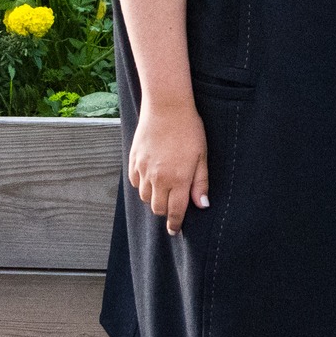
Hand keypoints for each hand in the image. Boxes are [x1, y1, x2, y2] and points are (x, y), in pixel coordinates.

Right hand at [128, 99, 208, 234]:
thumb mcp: (202, 156)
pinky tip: (150, 178)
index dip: (175, 224)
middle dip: (164, 212)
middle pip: (157, 208)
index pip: (175, 211)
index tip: (175, 230)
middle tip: (171, 208)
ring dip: (153, 198)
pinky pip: (134, 182)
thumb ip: (200, 183)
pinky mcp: (133, 160)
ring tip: (162, 192)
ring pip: (144, 197)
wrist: (167, 107)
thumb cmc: (189, 130)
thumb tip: (202, 205)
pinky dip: (141, 185)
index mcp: (178, 179)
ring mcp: (143, 169)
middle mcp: (158, 178)